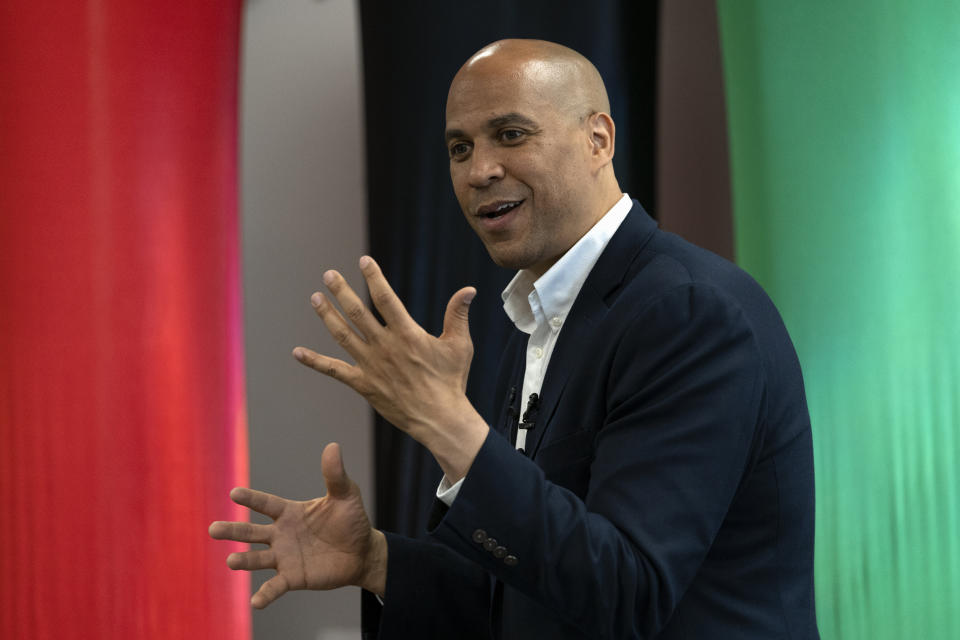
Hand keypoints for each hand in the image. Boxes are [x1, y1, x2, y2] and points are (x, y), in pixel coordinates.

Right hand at [208, 443, 386, 607]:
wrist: (362, 552)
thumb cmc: (351, 521)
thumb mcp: (346, 495)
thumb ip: (335, 475)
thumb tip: (333, 446)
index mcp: (290, 513)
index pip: (266, 504)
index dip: (251, 499)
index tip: (234, 493)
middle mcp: (281, 535)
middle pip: (251, 533)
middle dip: (232, 531)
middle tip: (213, 530)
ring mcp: (285, 557)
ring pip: (257, 559)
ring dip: (243, 561)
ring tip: (231, 562)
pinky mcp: (293, 577)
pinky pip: (275, 586)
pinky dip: (265, 594)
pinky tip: (255, 602)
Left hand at [293, 256, 487, 480]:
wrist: (440, 419)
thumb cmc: (452, 381)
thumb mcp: (460, 345)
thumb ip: (458, 315)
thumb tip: (469, 290)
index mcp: (408, 335)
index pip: (386, 299)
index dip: (374, 278)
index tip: (364, 261)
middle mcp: (386, 347)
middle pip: (358, 313)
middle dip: (341, 291)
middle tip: (328, 274)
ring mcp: (372, 366)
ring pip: (343, 336)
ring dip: (327, 316)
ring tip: (315, 298)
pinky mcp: (363, 385)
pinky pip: (334, 371)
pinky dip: (314, 361)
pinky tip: (297, 352)